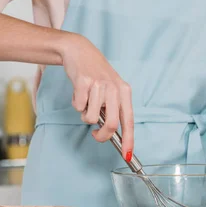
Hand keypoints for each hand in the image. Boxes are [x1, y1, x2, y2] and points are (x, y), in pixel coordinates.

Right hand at [61, 34, 133, 159]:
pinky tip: (79, 92)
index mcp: (124, 92)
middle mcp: (115, 88)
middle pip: (111, 124)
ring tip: (86, 101)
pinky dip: (76, 103)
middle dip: (102, 135)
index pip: (129, 121)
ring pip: (90, 117)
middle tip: (95, 134)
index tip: (127, 154)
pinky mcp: (84, 83)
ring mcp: (99, 85)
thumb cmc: (96, 74)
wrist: (80, 51)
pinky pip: (79, 106)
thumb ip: (113, 108)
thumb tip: (110, 133)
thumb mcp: (111, 89)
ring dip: (85, 114)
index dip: (129, 140)